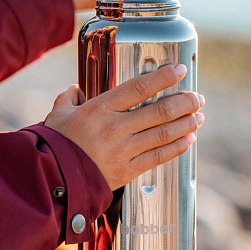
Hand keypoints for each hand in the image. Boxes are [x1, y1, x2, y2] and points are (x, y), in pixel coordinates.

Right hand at [44, 64, 204, 190]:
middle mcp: (115, 128)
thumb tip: (74, 90)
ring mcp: (123, 150)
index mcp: (99, 109)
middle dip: (183, 102)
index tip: (179, 70)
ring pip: (163, 134)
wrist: (51, 179)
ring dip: (185, 124)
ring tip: (199, 117)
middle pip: (159, 111)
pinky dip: (175, 148)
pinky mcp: (127, 170)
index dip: (162, 77)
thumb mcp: (58, 115)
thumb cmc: (54, 144)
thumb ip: (68, 98)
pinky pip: (157, 158)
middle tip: (197, 97)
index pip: (138, 88)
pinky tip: (188, 140)